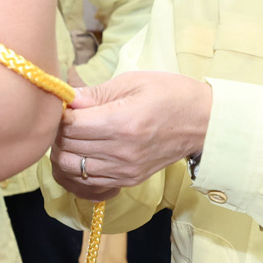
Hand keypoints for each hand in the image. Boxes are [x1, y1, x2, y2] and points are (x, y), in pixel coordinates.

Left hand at [51, 71, 212, 193]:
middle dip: (59, 131)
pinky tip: (87, 151)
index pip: (69, 125)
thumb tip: (66, 99)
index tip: (66, 103)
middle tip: (68, 117)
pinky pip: (87, 181)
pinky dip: (79, 167)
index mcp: (122, 123)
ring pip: (71, 168)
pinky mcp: (127, 181)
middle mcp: (121, 152)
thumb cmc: (171, 95)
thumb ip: (96, 93)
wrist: (203, 123)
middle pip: (66, 147)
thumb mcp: (134, 82)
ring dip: (65, 150)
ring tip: (76, 134)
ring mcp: (124, 171)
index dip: (61, 112)